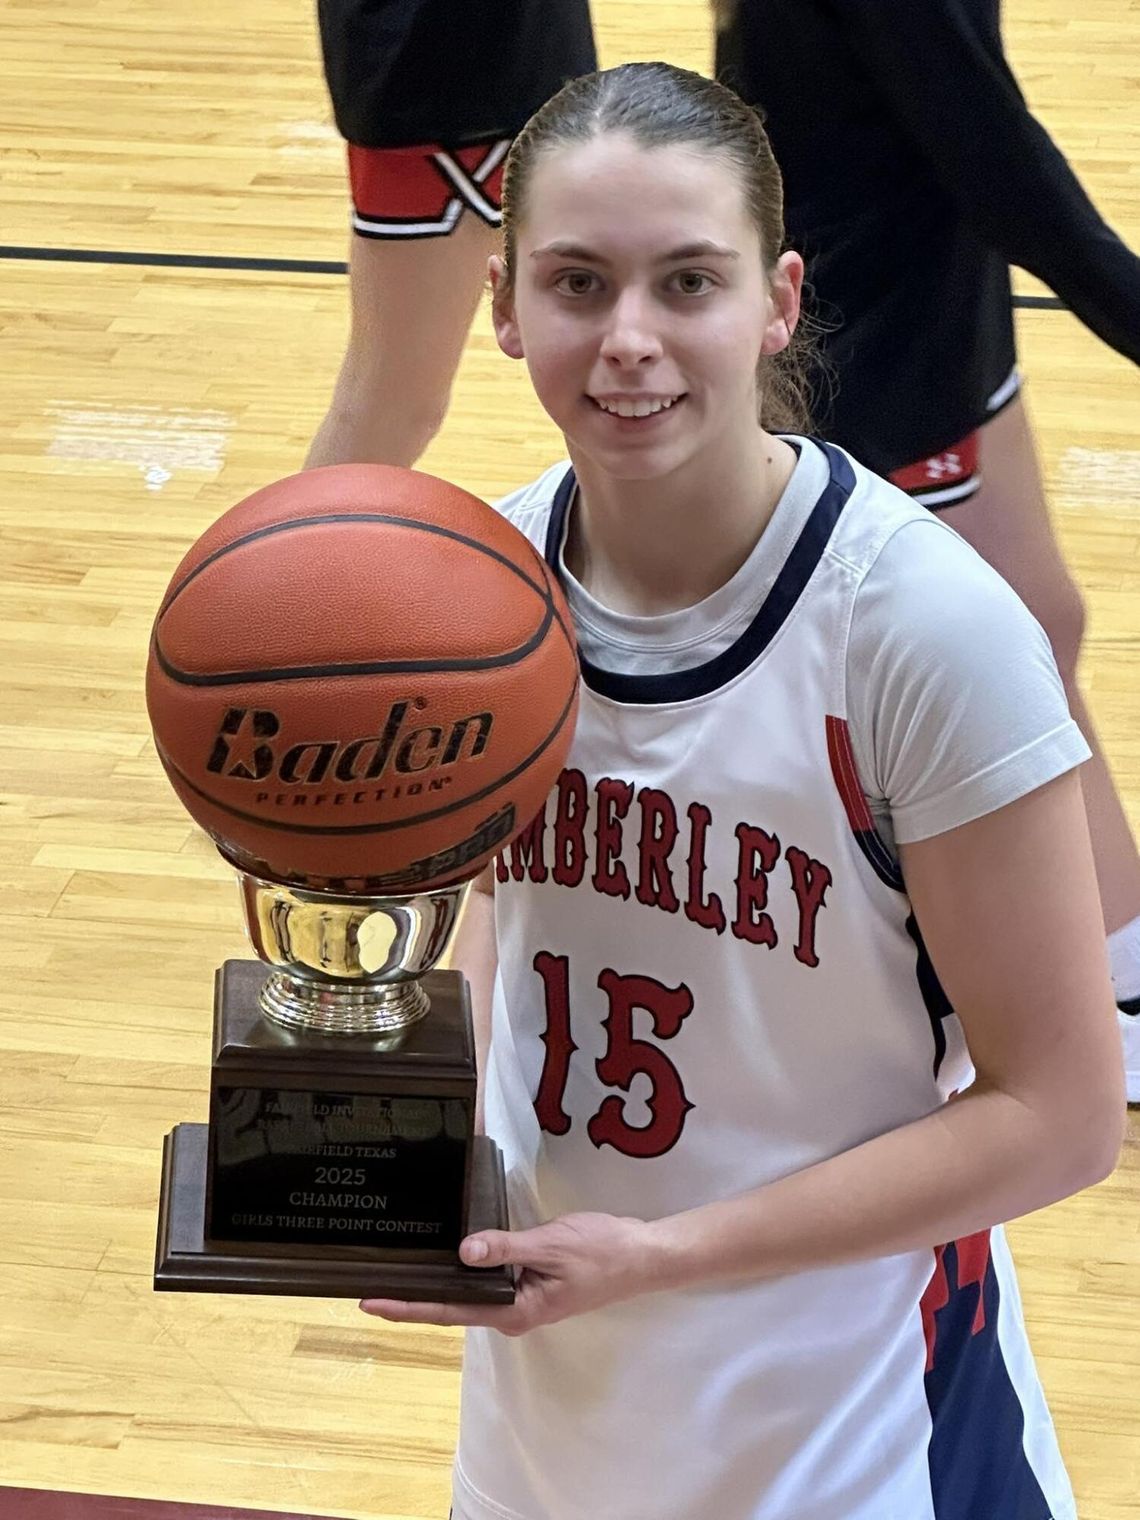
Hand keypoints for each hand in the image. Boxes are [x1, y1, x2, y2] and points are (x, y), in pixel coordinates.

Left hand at [359, 1211, 653, 1334]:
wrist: (641, 1254)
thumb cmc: (601, 1251)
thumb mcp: (551, 1245)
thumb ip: (506, 1248)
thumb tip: (462, 1252)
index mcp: (515, 1311)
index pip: (450, 1310)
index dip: (409, 1306)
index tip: (371, 1302)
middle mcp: (512, 1312)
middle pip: (452, 1306)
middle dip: (411, 1296)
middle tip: (366, 1282)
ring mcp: (520, 1299)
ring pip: (467, 1293)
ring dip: (433, 1282)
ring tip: (393, 1269)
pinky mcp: (527, 1283)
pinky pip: (484, 1279)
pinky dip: (459, 1269)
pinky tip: (442, 1256)